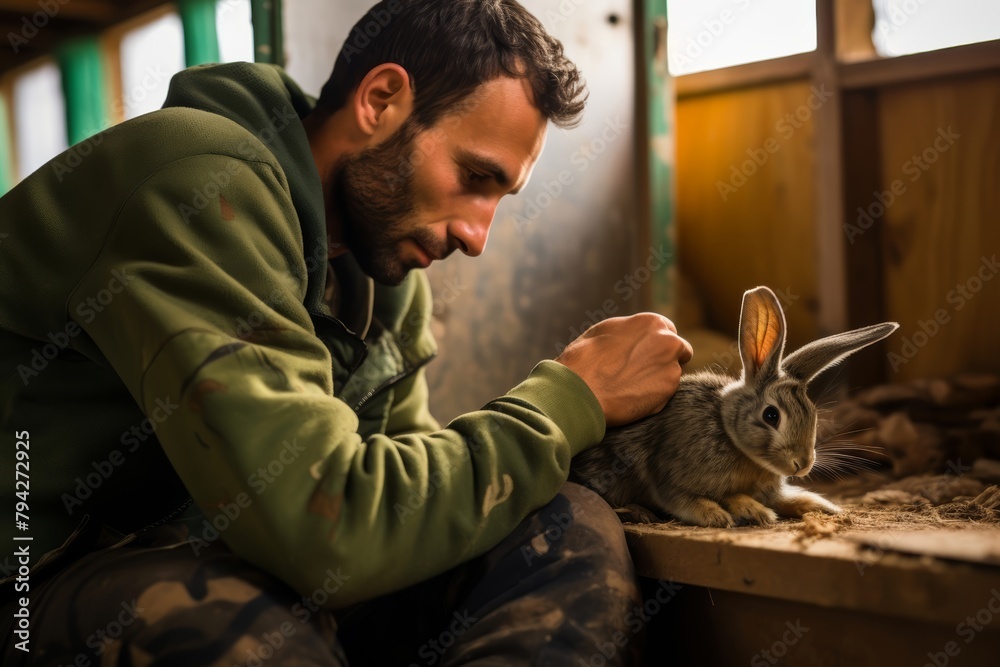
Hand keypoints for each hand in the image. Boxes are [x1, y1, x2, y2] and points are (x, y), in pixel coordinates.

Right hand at [556, 313, 692, 426]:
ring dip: (658, 380)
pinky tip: (629, 398)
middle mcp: (668, 341)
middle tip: (643, 372)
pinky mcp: (668, 392)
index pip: (668, 331)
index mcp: (651, 322)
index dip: (657, 343)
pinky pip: (664, 395)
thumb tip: (635, 336)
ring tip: (629, 387)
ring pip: (671, 374)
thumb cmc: (584, 360)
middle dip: (665, 360)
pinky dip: (652, 398)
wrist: (580, 390)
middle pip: (679, 351)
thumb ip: (629, 332)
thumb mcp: (604, 332)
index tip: (647, 354)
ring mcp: (671, 367)